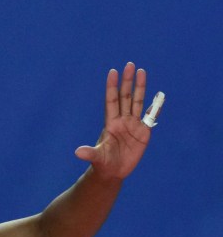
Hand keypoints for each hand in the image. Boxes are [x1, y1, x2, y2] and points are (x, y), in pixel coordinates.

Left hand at [75, 62, 157, 180]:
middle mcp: (122, 120)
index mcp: (111, 123)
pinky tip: (159, 96)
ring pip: (137, 101)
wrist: (113, 171)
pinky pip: (150, 116)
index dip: (112, 87)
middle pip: (125, 97)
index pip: (112, 101)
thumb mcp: (96, 158)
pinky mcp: (143, 132)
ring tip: (142, 71)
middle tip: (129, 65)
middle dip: (127, 81)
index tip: (113, 72)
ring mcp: (133, 125)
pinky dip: (155, 106)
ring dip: (140, 87)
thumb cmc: (102, 163)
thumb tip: (77, 152)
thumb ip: (89, 154)